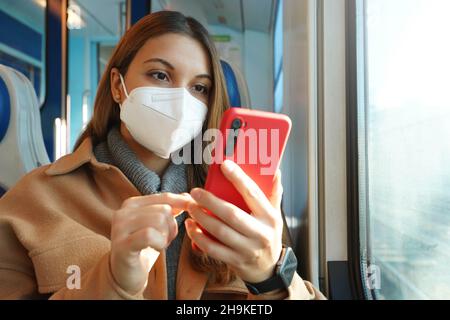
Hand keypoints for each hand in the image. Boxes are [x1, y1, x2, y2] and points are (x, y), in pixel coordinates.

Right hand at [110, 193, 190, 294]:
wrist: (124, 275)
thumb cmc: (144, 249)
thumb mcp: (157, 226)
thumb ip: (169, 209)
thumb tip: (188, 196)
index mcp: (132, 204)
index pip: (164, 197)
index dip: (182, 204)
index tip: (192, 211)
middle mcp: (123, 212)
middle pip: (164, 209)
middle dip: (172, 227)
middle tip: (165, 240)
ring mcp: (120, 228)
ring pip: (159, 220)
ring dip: (166, 236)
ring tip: (159, 244)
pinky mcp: (122, 244)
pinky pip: (149, 235)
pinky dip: (159, 243)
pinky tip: (156, 248)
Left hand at [185, 160, 283, 283]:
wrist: (268, 269)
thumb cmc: (267, 234)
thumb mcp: (275, 214)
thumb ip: (273, 193)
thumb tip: (275, 170)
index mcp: (270, 217)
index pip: (253, 193)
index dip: (238, 178)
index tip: (224, 165)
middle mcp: (260, 233)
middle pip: (231, 214)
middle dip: (210, 201)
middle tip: (195, 192)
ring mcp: (247, 249)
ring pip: (219, 231)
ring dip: (201, 217)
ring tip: (190, 206)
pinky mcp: (235, 261)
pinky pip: (212, 248)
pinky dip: (198, 237)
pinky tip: (191, 226)